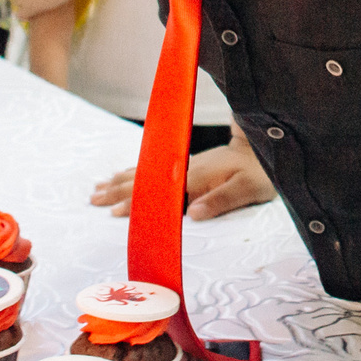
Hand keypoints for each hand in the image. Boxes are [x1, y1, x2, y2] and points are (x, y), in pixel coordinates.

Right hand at [87, 139, 274, 219]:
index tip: (115, 211)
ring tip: (98, 189)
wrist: (266, 146)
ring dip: (121, 180)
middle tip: (93, 200)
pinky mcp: (188, 163)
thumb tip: (192, 214)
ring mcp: (185, 164)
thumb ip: (222, 201)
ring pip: (146, 172)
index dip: (137, 201)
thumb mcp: (248, 189)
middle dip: (119, 190)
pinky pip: (154, 168)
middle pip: (146, 180)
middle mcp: (186, 168)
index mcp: (198, 177)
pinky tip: (123, 175)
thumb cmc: (261, 172)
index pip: (160, 192)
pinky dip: (134, 172)